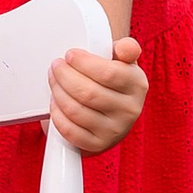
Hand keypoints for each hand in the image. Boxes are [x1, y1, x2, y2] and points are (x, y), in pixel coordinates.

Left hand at [50, 37, 147, 154]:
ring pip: (76, 110)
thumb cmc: (112, 82)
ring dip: (58, 93)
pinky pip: (70, 130)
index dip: (83, 62)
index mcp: (137, 85)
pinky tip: (56, 104)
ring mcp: (115, 130)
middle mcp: (130, 110)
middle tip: (56, 66)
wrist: (111, 115)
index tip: (70, 55)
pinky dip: (57, 115)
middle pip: (88, 93)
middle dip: (64, 76)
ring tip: (54, 82)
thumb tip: (127, 47)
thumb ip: (124, 49)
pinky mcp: (97, 145)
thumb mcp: (121, 62)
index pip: (108, 73)